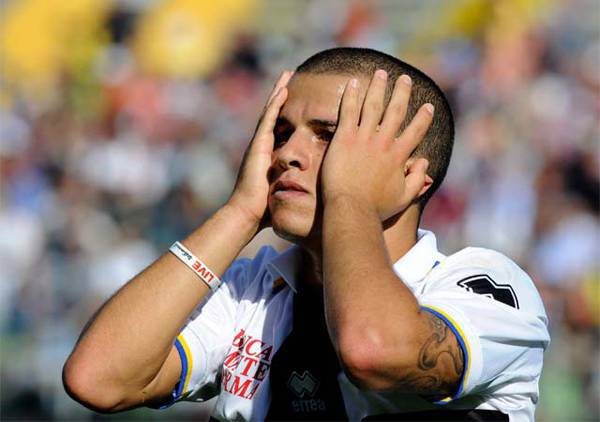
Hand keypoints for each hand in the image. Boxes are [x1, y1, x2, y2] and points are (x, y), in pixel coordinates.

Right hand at [228, 71, 292, 227]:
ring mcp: (259, 143)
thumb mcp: (282, 190)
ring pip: (270, 111)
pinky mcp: (258, 145)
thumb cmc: (265, 208)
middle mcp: (263, 145)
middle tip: (291, 75)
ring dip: (279, 92)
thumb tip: (310, 184)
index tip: (297, 95)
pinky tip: (283, 90)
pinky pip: (268, 119)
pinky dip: (275, 104)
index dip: (287, 109)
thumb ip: (292, 182)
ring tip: (288, 74)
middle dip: (282, 94)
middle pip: (274, 113)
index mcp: (269, 153)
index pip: (280, 125)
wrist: (248, 214)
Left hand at [321, 70, 433, 220]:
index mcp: (399, 156)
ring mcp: (364, 138)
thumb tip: (426, 162)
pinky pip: (349, 111)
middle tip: (405, 78)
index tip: (428, 106)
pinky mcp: (345, 138)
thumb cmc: (376, 208)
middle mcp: (384, 142)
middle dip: (402, 93)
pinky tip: (354, 82)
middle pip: (396, 111)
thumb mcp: (404, 198)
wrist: (351, 209)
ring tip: (382, 73)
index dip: (423, 118)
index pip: (415, 131)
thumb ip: (417, 180)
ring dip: (378, 87)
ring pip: (373, 105)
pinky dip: (352, 95)